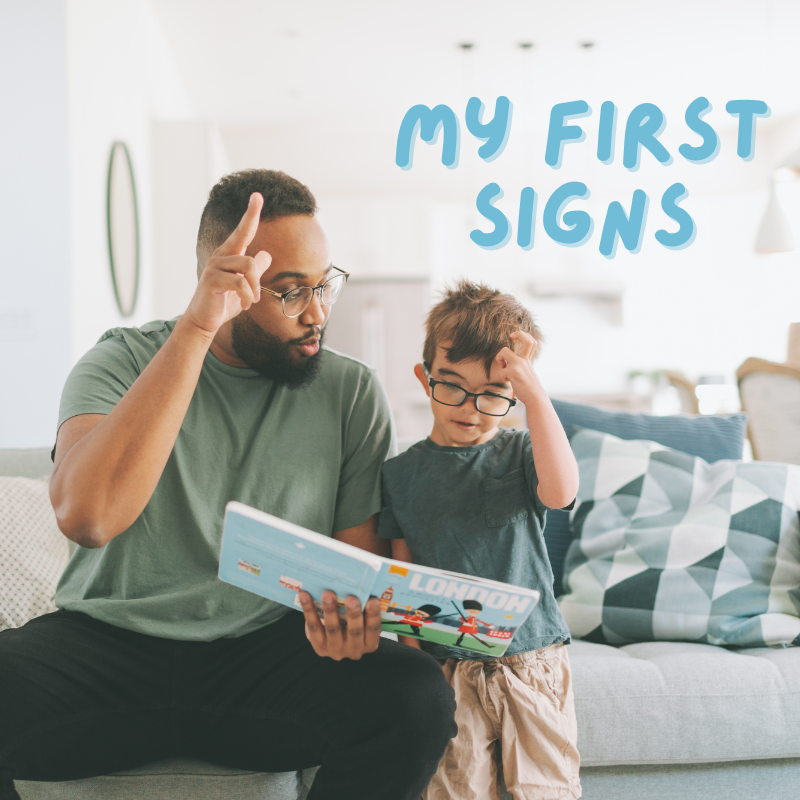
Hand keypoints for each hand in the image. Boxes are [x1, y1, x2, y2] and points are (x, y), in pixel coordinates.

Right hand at [184, 193, 271, 335]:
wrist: (204, 320)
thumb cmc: (224, 302)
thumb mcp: (245, 286)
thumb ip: (255, 271)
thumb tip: (265, 254)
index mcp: (229, 255)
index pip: (243, 231)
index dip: (251, 213)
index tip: (257, 195)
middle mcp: (220, 256)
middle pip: (246, 244)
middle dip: (256, 260)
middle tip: (257, 296)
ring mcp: (214, 266)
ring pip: (248, 266)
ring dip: (254, 288)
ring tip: (251, 301)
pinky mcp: (212, 280)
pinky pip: (240, 283)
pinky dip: (248, 296)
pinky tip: (245, 305)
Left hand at [299, 590, 381, 660]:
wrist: (335, 641)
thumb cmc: (353, 622)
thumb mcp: (362, 620)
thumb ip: (364, 608)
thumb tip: (362, 583)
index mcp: (369, 643)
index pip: (373, 630)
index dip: (373, 615)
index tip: (373, 600)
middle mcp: (354, 650)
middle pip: (354, 632)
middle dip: (353, 614)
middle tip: (351, 598)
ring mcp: (336, 650)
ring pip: (333, 629)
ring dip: (330, 610)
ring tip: (328, 594)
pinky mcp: (319, 647)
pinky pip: (314, 627)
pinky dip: (309, 610)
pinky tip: (305, 596)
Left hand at [493, 330, 540, 404]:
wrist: (535, 398)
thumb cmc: (528, 387)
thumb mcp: (526, 372)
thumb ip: (519, 365)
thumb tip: (505, 362)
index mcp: (527, 360)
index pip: (531, 342)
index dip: (523, 335)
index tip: (514, 336)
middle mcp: (525, 360)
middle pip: (526, 340)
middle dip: (518, 334)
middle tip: (511, 338)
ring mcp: (520, 365)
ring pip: (504, 351)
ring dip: (499, 358)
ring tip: (504, 367)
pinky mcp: (514, 373)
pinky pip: (501, 371)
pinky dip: (502, 377)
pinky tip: (509, 381)